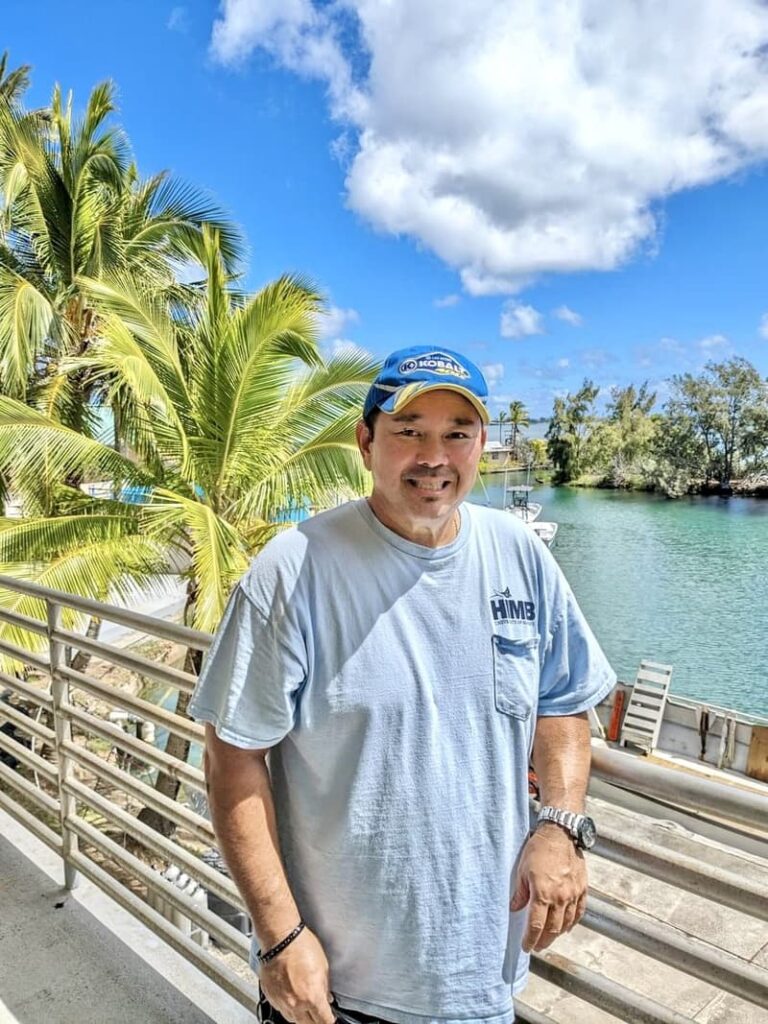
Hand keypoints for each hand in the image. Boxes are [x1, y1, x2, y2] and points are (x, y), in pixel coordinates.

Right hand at [259, 927, 334, 1023]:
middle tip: (318, 1014)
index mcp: (312, 997)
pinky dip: (288, 1006)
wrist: (280, 938)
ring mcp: (281, 1001)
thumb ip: (325, 987)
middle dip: (315, 1021)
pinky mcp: (271, 996)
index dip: (329, 1020)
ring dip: (301, 1015)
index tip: (330, 1018)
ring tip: (304, 1005)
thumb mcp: (323, 966)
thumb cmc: (301, 946)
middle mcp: (296, 1004)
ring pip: (293, 1019)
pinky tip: (291, 996)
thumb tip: (327, 998)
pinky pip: (281, 1008)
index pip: (324, 1021)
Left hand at [510, 825, 587, 952]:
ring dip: (557, 934)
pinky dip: (573, 922)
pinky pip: (579, 912)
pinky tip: (567, 926)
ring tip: (549, 938)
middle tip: (537, 946)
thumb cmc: (539, 849)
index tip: (526, 947)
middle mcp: (560, 897)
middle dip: (543, 940)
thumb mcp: (522, 870)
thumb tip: (514, 908)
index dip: (530, 939)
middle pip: (552, 929)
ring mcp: (573, 894)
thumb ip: (520, 893)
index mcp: (542, 894)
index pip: (536, 926)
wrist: (560, 834)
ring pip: (566, 923)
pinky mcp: (582, 889)